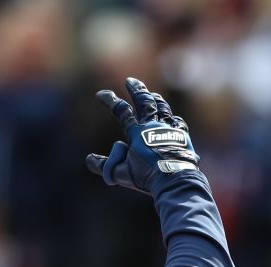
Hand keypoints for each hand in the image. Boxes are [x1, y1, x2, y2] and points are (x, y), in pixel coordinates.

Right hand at [86, 77, 199, 193]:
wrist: (174, 180)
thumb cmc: (147, 178)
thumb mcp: (121, 173)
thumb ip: (104, 166)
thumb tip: (89, 159)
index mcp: (137, 132)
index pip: (121, 111)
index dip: (110, 100)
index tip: (101, 94)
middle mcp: (153, 126)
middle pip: (145, 102)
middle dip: (136, 89)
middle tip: (130, 81)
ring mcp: (169, 129)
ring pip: (162, 108)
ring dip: (155, 99)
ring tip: (152, 94)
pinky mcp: (181, 136)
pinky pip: (177, 122)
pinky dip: (172, 118)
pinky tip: (171, 117)